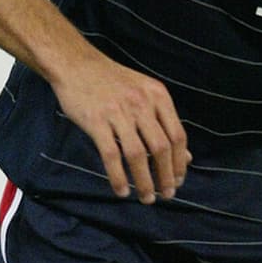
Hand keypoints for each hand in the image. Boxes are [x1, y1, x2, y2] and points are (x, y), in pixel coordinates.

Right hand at [53, 48, 189, 203]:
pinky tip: (122, 191)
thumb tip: (185, 158)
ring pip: (137, 155)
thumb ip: (165, 123)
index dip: (179, 162)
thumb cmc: (113, 82)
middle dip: (166, 177)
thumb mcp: (145, 95)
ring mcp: (118, 112)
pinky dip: (118, 177)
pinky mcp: (95, 121)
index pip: (177, 135)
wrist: (76, 64)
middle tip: (166, 195)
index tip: (178, 181)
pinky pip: (111, 156)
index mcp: (158, 96)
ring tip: (147, 198)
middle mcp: (141, 103)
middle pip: (161, 148)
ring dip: (144, 182)